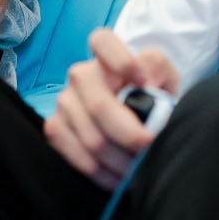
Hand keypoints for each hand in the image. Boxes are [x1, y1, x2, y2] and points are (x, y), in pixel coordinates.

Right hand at [45, 29, 180, 189]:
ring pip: (91, 138)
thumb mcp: (163, 75)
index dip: (121, 61)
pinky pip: (75, 155)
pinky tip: (119, 178)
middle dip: (130, 135)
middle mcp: (80, 74)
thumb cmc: (150, 92)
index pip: (103, 42)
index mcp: (105, 52)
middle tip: (150, 149)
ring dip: (120, 161)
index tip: (143, 82)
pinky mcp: (55, 128)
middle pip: (99, 106)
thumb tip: (144, 83)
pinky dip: (102, 173)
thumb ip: (156, 69)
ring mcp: (64, 101)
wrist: (131, 113)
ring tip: (140, 170)